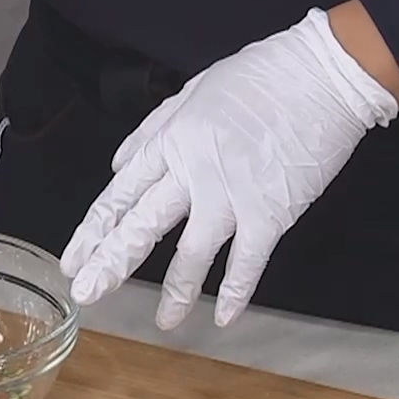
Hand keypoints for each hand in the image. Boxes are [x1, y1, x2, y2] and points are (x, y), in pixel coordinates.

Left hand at [60, 8, 398, 328]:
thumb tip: (120, 164)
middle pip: (142, 225)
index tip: (74, 259)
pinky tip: (223, 318)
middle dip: (111, 263)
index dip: (94, 229)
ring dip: (176, 293)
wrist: (325, 75)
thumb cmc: (264, 76)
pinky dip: (235, 292)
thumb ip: (153, 130)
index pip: (121, 194)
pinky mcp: (271, 213)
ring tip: (164, 323)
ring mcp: (231, 196)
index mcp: (171, 141)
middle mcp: (193, 172)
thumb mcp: (194, 90)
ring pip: (191, 254)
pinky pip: (247, 263)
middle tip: (87, 294)